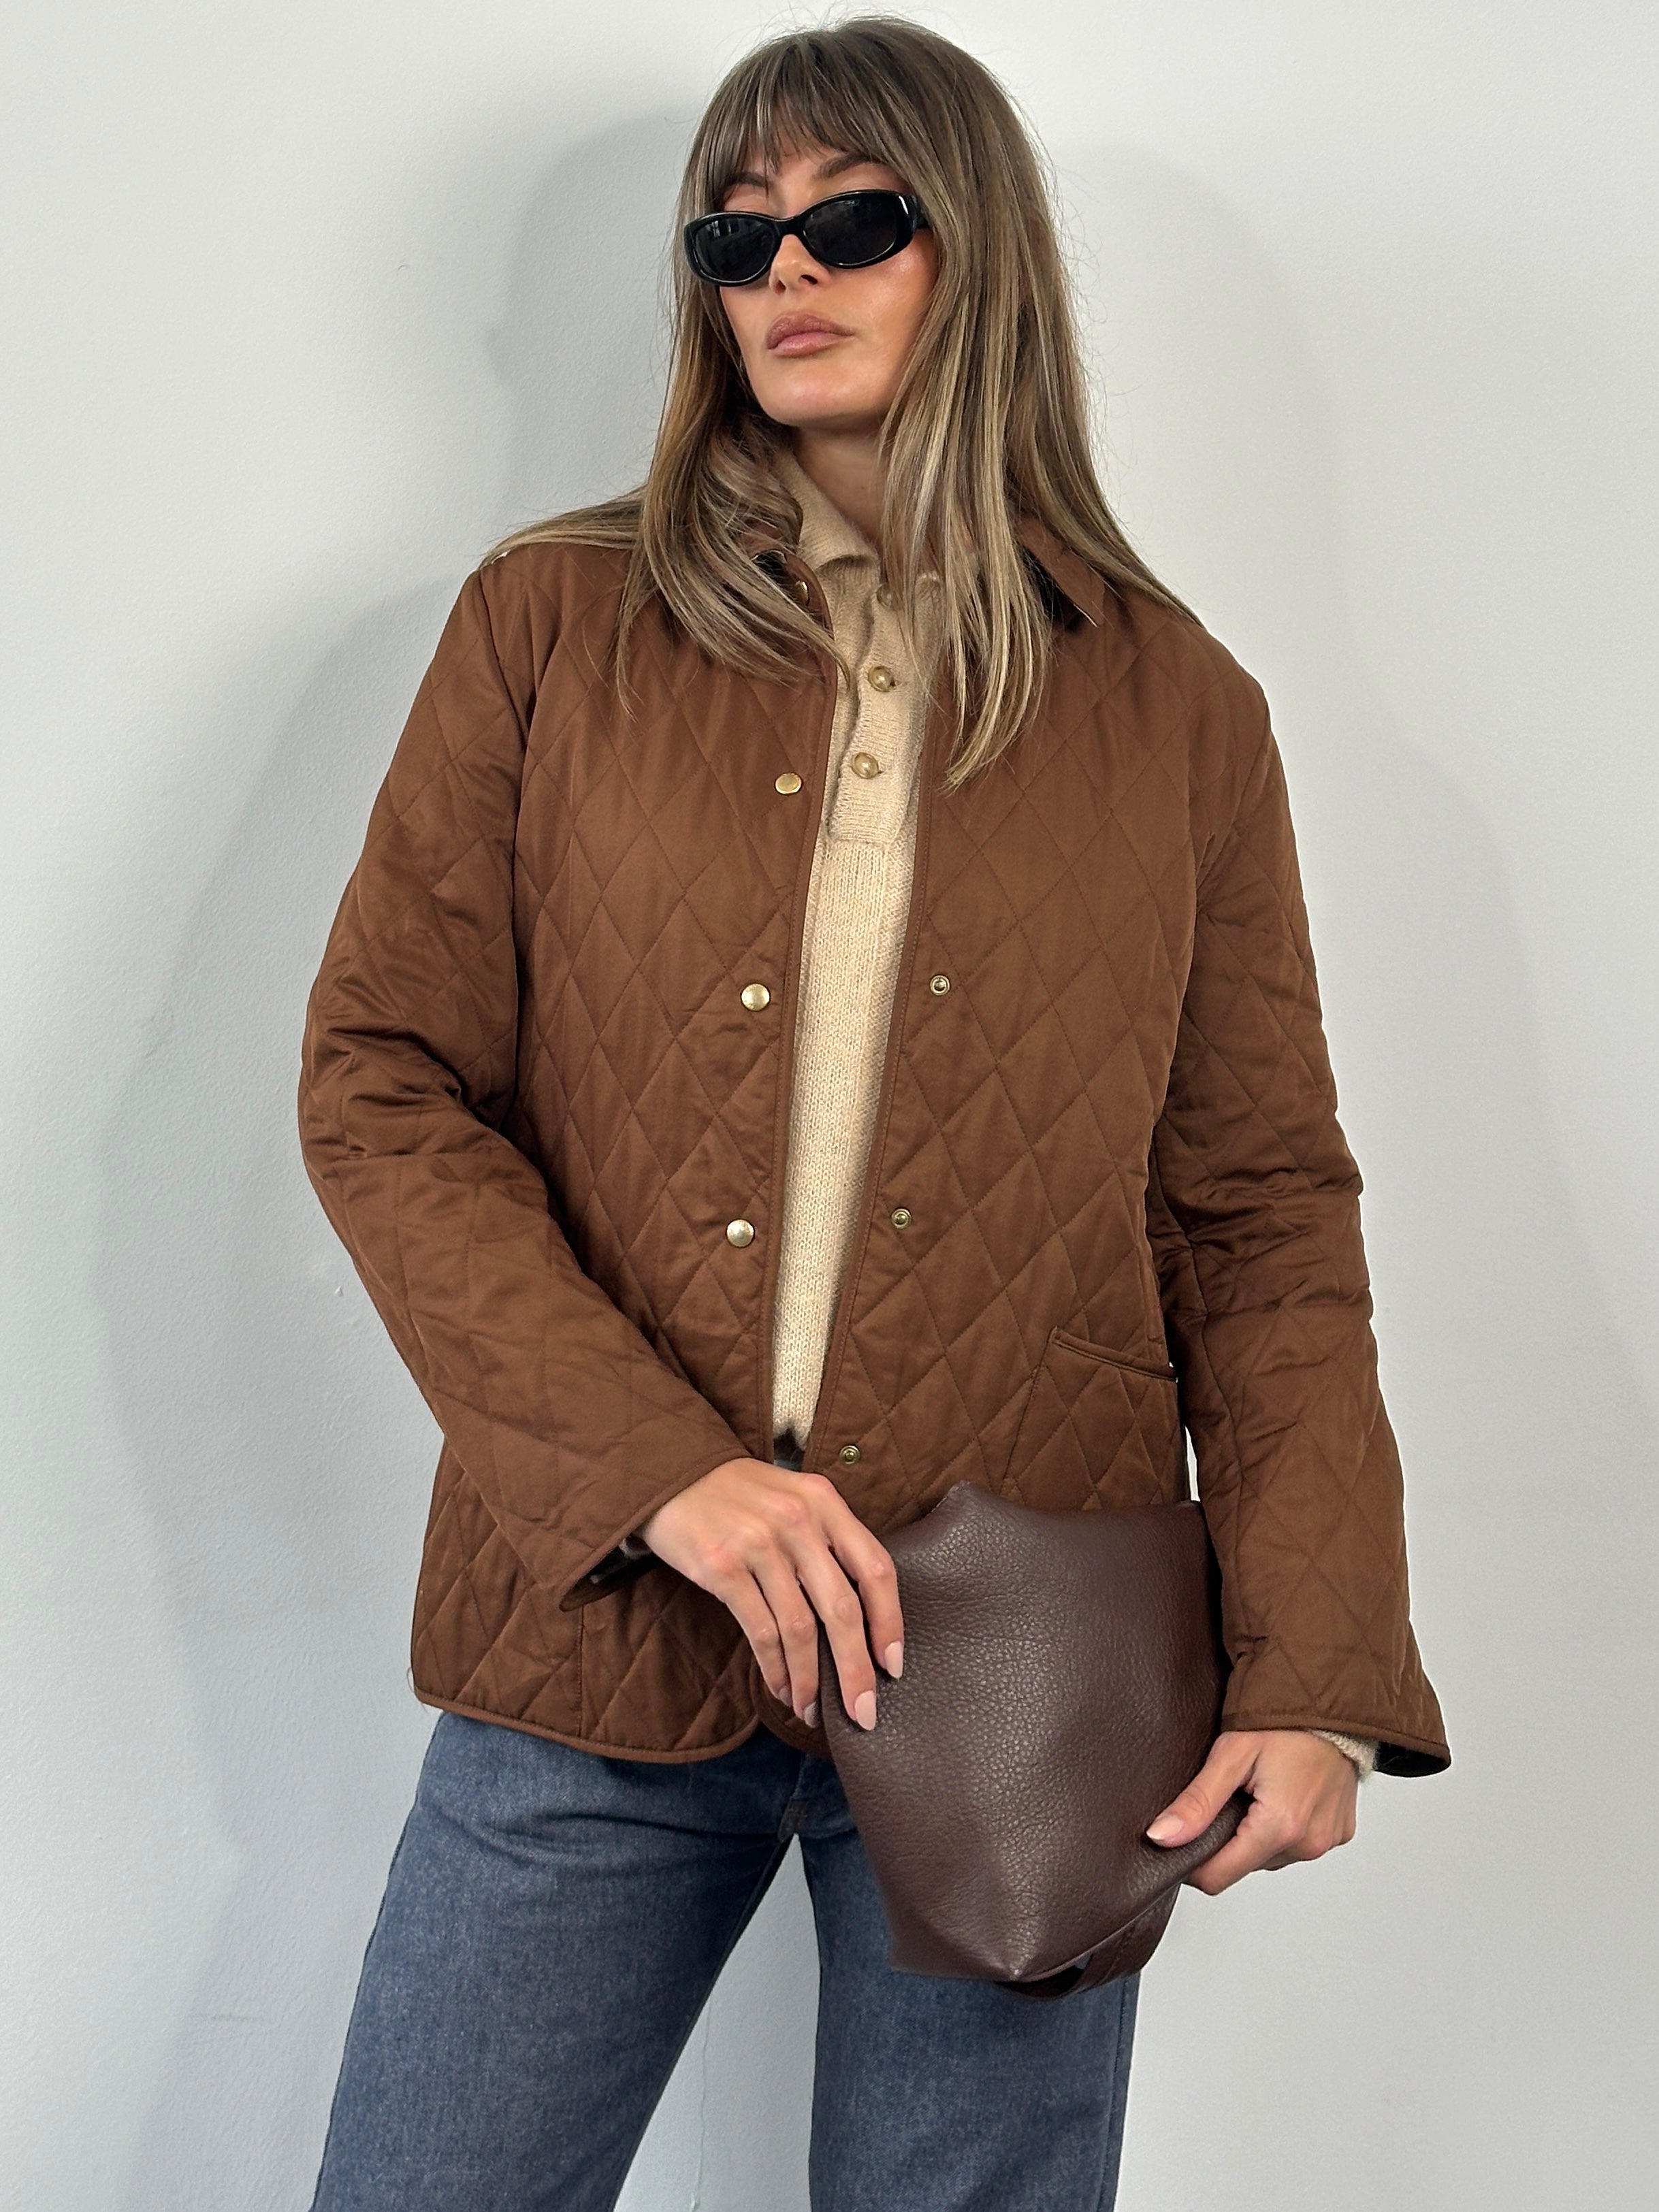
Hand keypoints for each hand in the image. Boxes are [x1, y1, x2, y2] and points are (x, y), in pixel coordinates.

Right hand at [640, 1458, 903, 1730]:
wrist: (671, 1474)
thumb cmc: (741, 1496)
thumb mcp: (795, 1499)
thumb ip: (827, 1541)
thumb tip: (860, 1620)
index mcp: (825, 1502)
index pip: (875, 1568)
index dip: (890, 1622)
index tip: (893, 1664)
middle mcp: (797, 1521)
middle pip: (842, 1609)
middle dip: (856, 1670)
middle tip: (863, 1712)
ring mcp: (758, 1544)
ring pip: (799, 1629)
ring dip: (809, 1679)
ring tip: (811, 1708)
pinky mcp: (722, 1568)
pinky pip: (761, 1631)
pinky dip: (774, 1669)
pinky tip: (780, 1688)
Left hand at [1145, 1729, 1358, 1894]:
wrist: (1329, 1702)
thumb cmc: (1282, 1722)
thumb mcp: (1230, 1755)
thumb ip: (1196, 1802)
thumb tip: (1161, 1837)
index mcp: (1280, 1828)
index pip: (1217, 1878)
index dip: (1190, 1862)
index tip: (1180, 1837)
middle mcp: (1308, 1844)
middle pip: (1243, 1866)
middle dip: (1226, 1840)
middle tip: (1226, 1796)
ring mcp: (1327, 1842)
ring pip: (1269, 1857)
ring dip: (1255, 1834)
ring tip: (1255, 1792)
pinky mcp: (1338, 1834)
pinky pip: (1296, 1845)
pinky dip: (1282, 1829)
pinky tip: (1280, 1795)